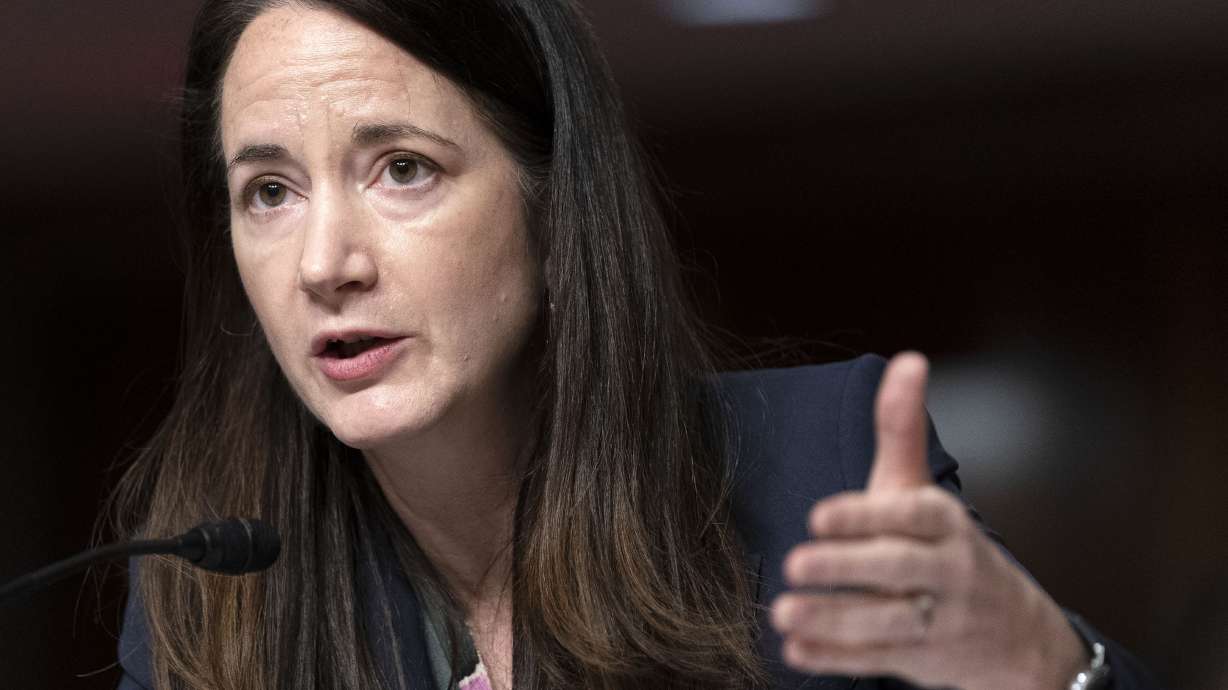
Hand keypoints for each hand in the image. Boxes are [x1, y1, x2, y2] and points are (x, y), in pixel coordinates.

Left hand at [770, 352, 1087, 689]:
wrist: (1015, 633)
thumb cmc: (944, 544)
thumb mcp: (923, 489)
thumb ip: (903, 430)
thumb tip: (908, 360)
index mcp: (945, 523)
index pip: (911, 517)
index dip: (866, 516)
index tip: (818, 516)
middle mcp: (947, 571)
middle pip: (898, 569)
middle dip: (846, 569)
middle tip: (794, 564)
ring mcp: (939, 622)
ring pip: (887, 623)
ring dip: (833, 621)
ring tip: (782, 613)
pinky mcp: (922, 661)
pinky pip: (878, 660)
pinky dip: (836, 659)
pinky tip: (794, 650)